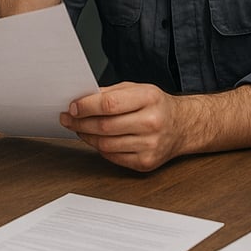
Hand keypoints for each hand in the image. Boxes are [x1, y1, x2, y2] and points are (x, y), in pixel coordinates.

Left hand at [59, 82, 182, 171]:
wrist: (182, 126)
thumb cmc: (157, 105)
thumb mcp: (137, 89)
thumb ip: (110, 93)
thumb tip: (81, 100)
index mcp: (149, 98)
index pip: (109, 104)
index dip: (86, 106)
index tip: (72, 107)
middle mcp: (152, 122)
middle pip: (105, 126)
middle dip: (80, 122)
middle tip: (68, 118)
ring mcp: (150, 145)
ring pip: (106, 144)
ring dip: (87, 136)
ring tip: (80, 128)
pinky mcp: (146, 162)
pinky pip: (113, 157)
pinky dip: (100, 148)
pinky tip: (97, 139)